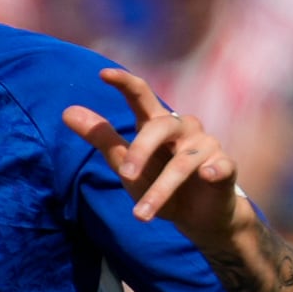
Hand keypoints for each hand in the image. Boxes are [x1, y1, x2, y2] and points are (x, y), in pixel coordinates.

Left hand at [60, 68, 252, 250]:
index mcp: (157, 124)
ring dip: (161, 190)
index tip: (102, 74)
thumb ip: (102, 139)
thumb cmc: (159, 184)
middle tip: (125, 174)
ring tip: (141, 215)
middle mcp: (183, 129)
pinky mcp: (225, 168)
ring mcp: (206, 146)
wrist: (196, 217)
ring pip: (183, 162)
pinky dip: (214, 170)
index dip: (124, 83)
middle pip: (160, 126)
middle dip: (141, 151)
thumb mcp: (126, 165)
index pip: (142, 95)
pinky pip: (221, 165)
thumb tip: (67, 112)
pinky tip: (207, 176)